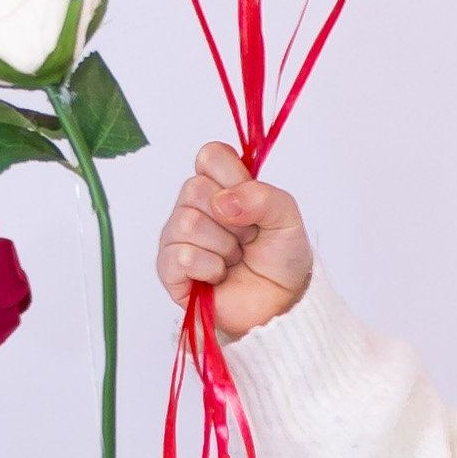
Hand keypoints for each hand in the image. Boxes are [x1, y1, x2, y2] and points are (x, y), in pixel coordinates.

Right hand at [158, 141, 312, 337]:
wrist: (280, 301)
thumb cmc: (280, 257)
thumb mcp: (287, 217)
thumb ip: (263, 196)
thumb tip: (224, 201)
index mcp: (219, 185)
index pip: (209, 155)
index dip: (233, 177)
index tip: (249, 202)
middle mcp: (192, 206)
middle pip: (194, 188)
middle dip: (233, 220)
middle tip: (247, 238)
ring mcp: (177, 237)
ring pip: (187, 223)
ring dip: (224, 247)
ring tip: (234, 258)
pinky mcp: (169, 269)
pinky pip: (182, 256)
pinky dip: (211, 268)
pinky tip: (218, 275)